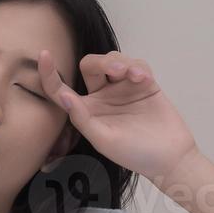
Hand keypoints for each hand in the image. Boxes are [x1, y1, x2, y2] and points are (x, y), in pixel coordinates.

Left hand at [38, 50, 199, 184]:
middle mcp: (101, 96)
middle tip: (115, 71)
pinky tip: (143, 78)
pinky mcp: (143, 83)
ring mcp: (122, 88)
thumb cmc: (134, 153)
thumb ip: (82, 118)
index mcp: (85, 110)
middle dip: (100, 63)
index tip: (44, 55)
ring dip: (120, 62)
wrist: (169, 157)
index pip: (61, 89)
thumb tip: (63, 96)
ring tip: (132, 75)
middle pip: (90, 66)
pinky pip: (136, 64)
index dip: (50, 73)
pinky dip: (138, 66)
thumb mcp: (103, 139)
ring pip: (113, 60)